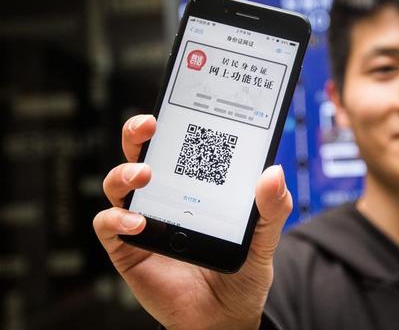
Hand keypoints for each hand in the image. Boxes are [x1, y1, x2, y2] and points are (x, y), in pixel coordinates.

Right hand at [93, 114, 291, 329]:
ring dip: (124, 173)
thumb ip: (271, 210)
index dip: (174, 123)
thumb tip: (273, 173)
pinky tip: (139, 222)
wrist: (224, 318)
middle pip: (141, 155)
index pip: (179, 146)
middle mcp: (165, 197)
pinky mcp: (128, 248)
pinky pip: (108, 225)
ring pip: (117, 184)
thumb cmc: (241, 272)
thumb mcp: (263, 239)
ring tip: (144, 175)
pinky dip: (116, 219)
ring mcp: (145, 220)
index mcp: (194, 186)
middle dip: (137, 133)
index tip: (180, 106)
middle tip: (149, 126)